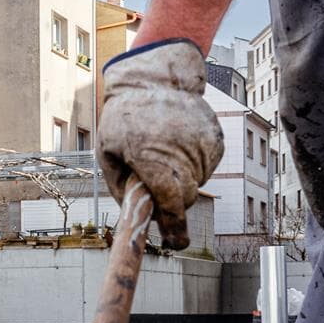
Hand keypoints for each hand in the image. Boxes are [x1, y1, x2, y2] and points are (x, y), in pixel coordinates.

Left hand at [96, 40, 224, 248]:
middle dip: (171, 204)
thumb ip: (119, 187)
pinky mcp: (216, 142)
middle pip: (184, 198)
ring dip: (181, 182)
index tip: (174, 243)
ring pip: (196, 184)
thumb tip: (135, 214)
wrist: (158, 79)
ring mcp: (203, 147)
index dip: (173, 226)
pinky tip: (177, 146)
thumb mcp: (107, 151)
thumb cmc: (125, 117)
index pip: (170, 201)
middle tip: (156, 193)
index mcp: (151, 157)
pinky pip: (206, 168)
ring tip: (163, 154)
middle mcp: (182, 153)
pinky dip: (192, 166)